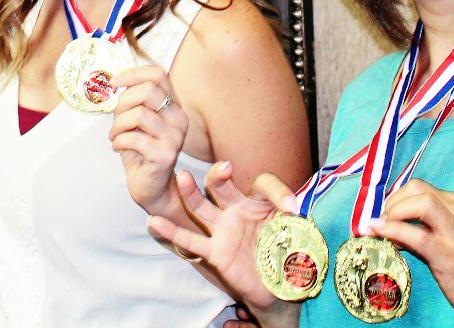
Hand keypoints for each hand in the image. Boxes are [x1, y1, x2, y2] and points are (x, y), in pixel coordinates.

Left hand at [109, 65, 188, 214]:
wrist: (151, 187)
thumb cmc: (140, 151)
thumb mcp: (136, 120)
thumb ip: (132, 101)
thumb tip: (116, 81)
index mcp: (173, 106)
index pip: (158, 74)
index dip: (133, 74)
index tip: (114, 83)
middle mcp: (179, 119)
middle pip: (148, 91)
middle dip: (123, 102)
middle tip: (116, 119)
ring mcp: (175, 137)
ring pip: (138, 114)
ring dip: (118, 125)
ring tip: (115, 135)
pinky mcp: (165, 155)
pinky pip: (134, 138)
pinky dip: (119, 141)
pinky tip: (118, 147)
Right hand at [146, 162, 296, 310]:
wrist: (280, 284)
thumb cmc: (286, 251)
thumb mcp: (298, 230)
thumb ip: (294, 215)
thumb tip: (295, 207)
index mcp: (258, 201)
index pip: (263, 184)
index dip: (278, 192)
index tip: (292, 208)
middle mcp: (237, 209)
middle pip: (222, 186)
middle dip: (220, 175)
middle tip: (225, 168)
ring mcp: (223, 230)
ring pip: (201, 206)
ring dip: (191, 192)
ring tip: (183, 178)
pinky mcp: (215, 252)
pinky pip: (190, 241)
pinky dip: (172, 232)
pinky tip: (154, 222)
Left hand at [371, 179, 453, 327]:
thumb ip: (424, 230)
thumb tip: (388, 228)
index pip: (420, 188)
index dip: (396, 198)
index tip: (383, 214)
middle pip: (416, 189)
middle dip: (391, 201)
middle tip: (380, 220)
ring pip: (418, 203)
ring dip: (392, 212)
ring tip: (380, 227)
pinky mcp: (450, 255)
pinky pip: (416, 234)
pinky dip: (393, 229)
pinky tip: (380, 233)